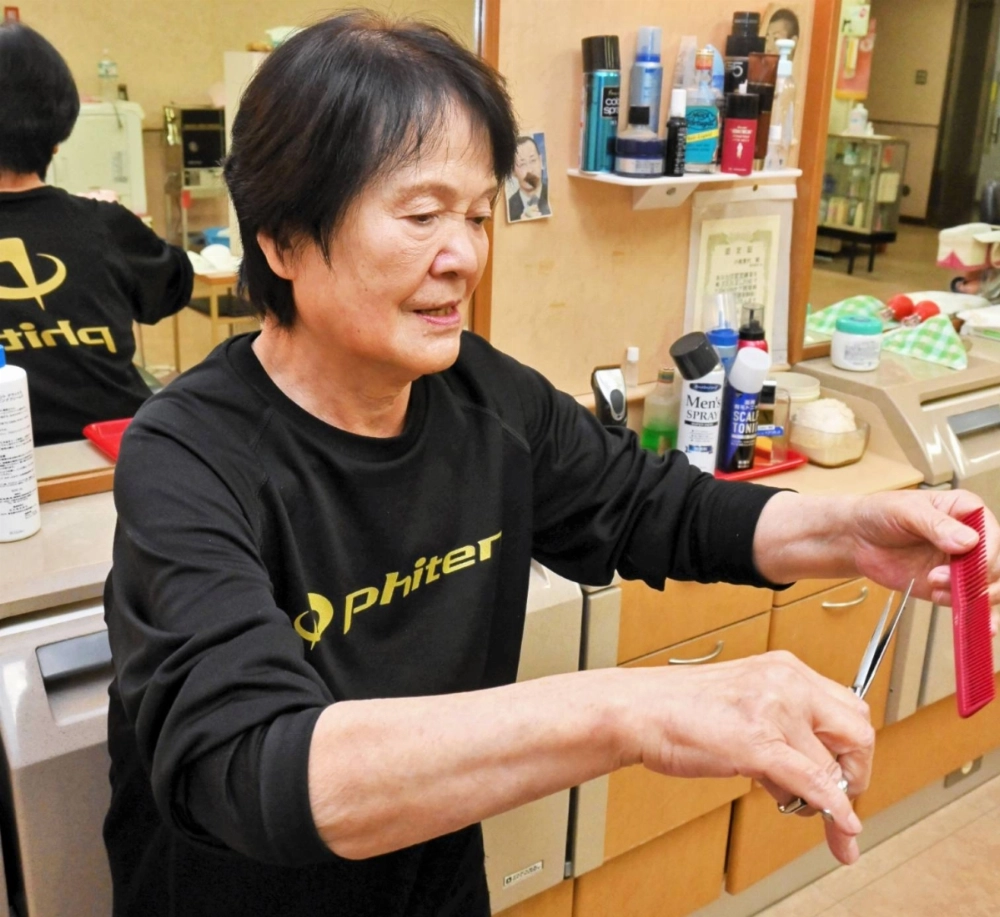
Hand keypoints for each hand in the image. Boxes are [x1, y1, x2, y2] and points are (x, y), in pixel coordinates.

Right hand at [625, 651, 873, 864]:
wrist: (639, 710)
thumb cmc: (680, 710)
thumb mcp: (744, 702)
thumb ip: (782, 725)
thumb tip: (816, 773)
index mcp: (784, 669)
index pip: (848, 707)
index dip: (852, 748)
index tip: (843, 773)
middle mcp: (785, 683)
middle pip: (856, 730)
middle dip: (856, 772)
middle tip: (840, 798)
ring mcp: (773, 711)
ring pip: (832, 765)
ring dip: (829, 799)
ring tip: (795, 806)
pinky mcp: (758, 742)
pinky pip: (814, 782)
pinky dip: (835, 809)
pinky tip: (841, 827)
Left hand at [846, 490, 999, 605]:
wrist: (857, 539)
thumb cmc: (880, 514)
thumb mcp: (906, 511)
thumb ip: (936, 525)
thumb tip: (968, 541)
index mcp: (966, 511)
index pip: (992, 534)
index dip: (988, 553)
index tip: (971, 564)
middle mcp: (971, 539)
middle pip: (996, 564)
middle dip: (979, 578)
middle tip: (945, 579)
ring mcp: (962, 565)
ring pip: (989, 586)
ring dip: (972, 595)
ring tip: (936, 589)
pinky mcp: (949, 586)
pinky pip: (971, 603)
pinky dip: (971, 611)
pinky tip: (954, 608)